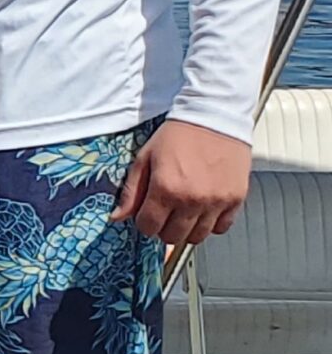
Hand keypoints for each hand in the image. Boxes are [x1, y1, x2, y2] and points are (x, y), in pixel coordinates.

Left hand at [115, 119, 251, 248]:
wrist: (214, 116)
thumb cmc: (178, 134)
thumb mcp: (145, 158)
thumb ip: (132, 191)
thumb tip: (117, 217)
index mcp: (166, 189)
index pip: (148, 228)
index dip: (144, 222)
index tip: (147, 213)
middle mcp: (192, 200)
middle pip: (172, 237)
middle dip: (163, 228)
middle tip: (165, 212)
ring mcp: (216, 201)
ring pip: (197, 236)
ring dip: (187, 228)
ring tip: (184, 211)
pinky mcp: (236, 198)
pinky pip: (222, 227)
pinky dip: (211, 223)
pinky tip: (204, 209)